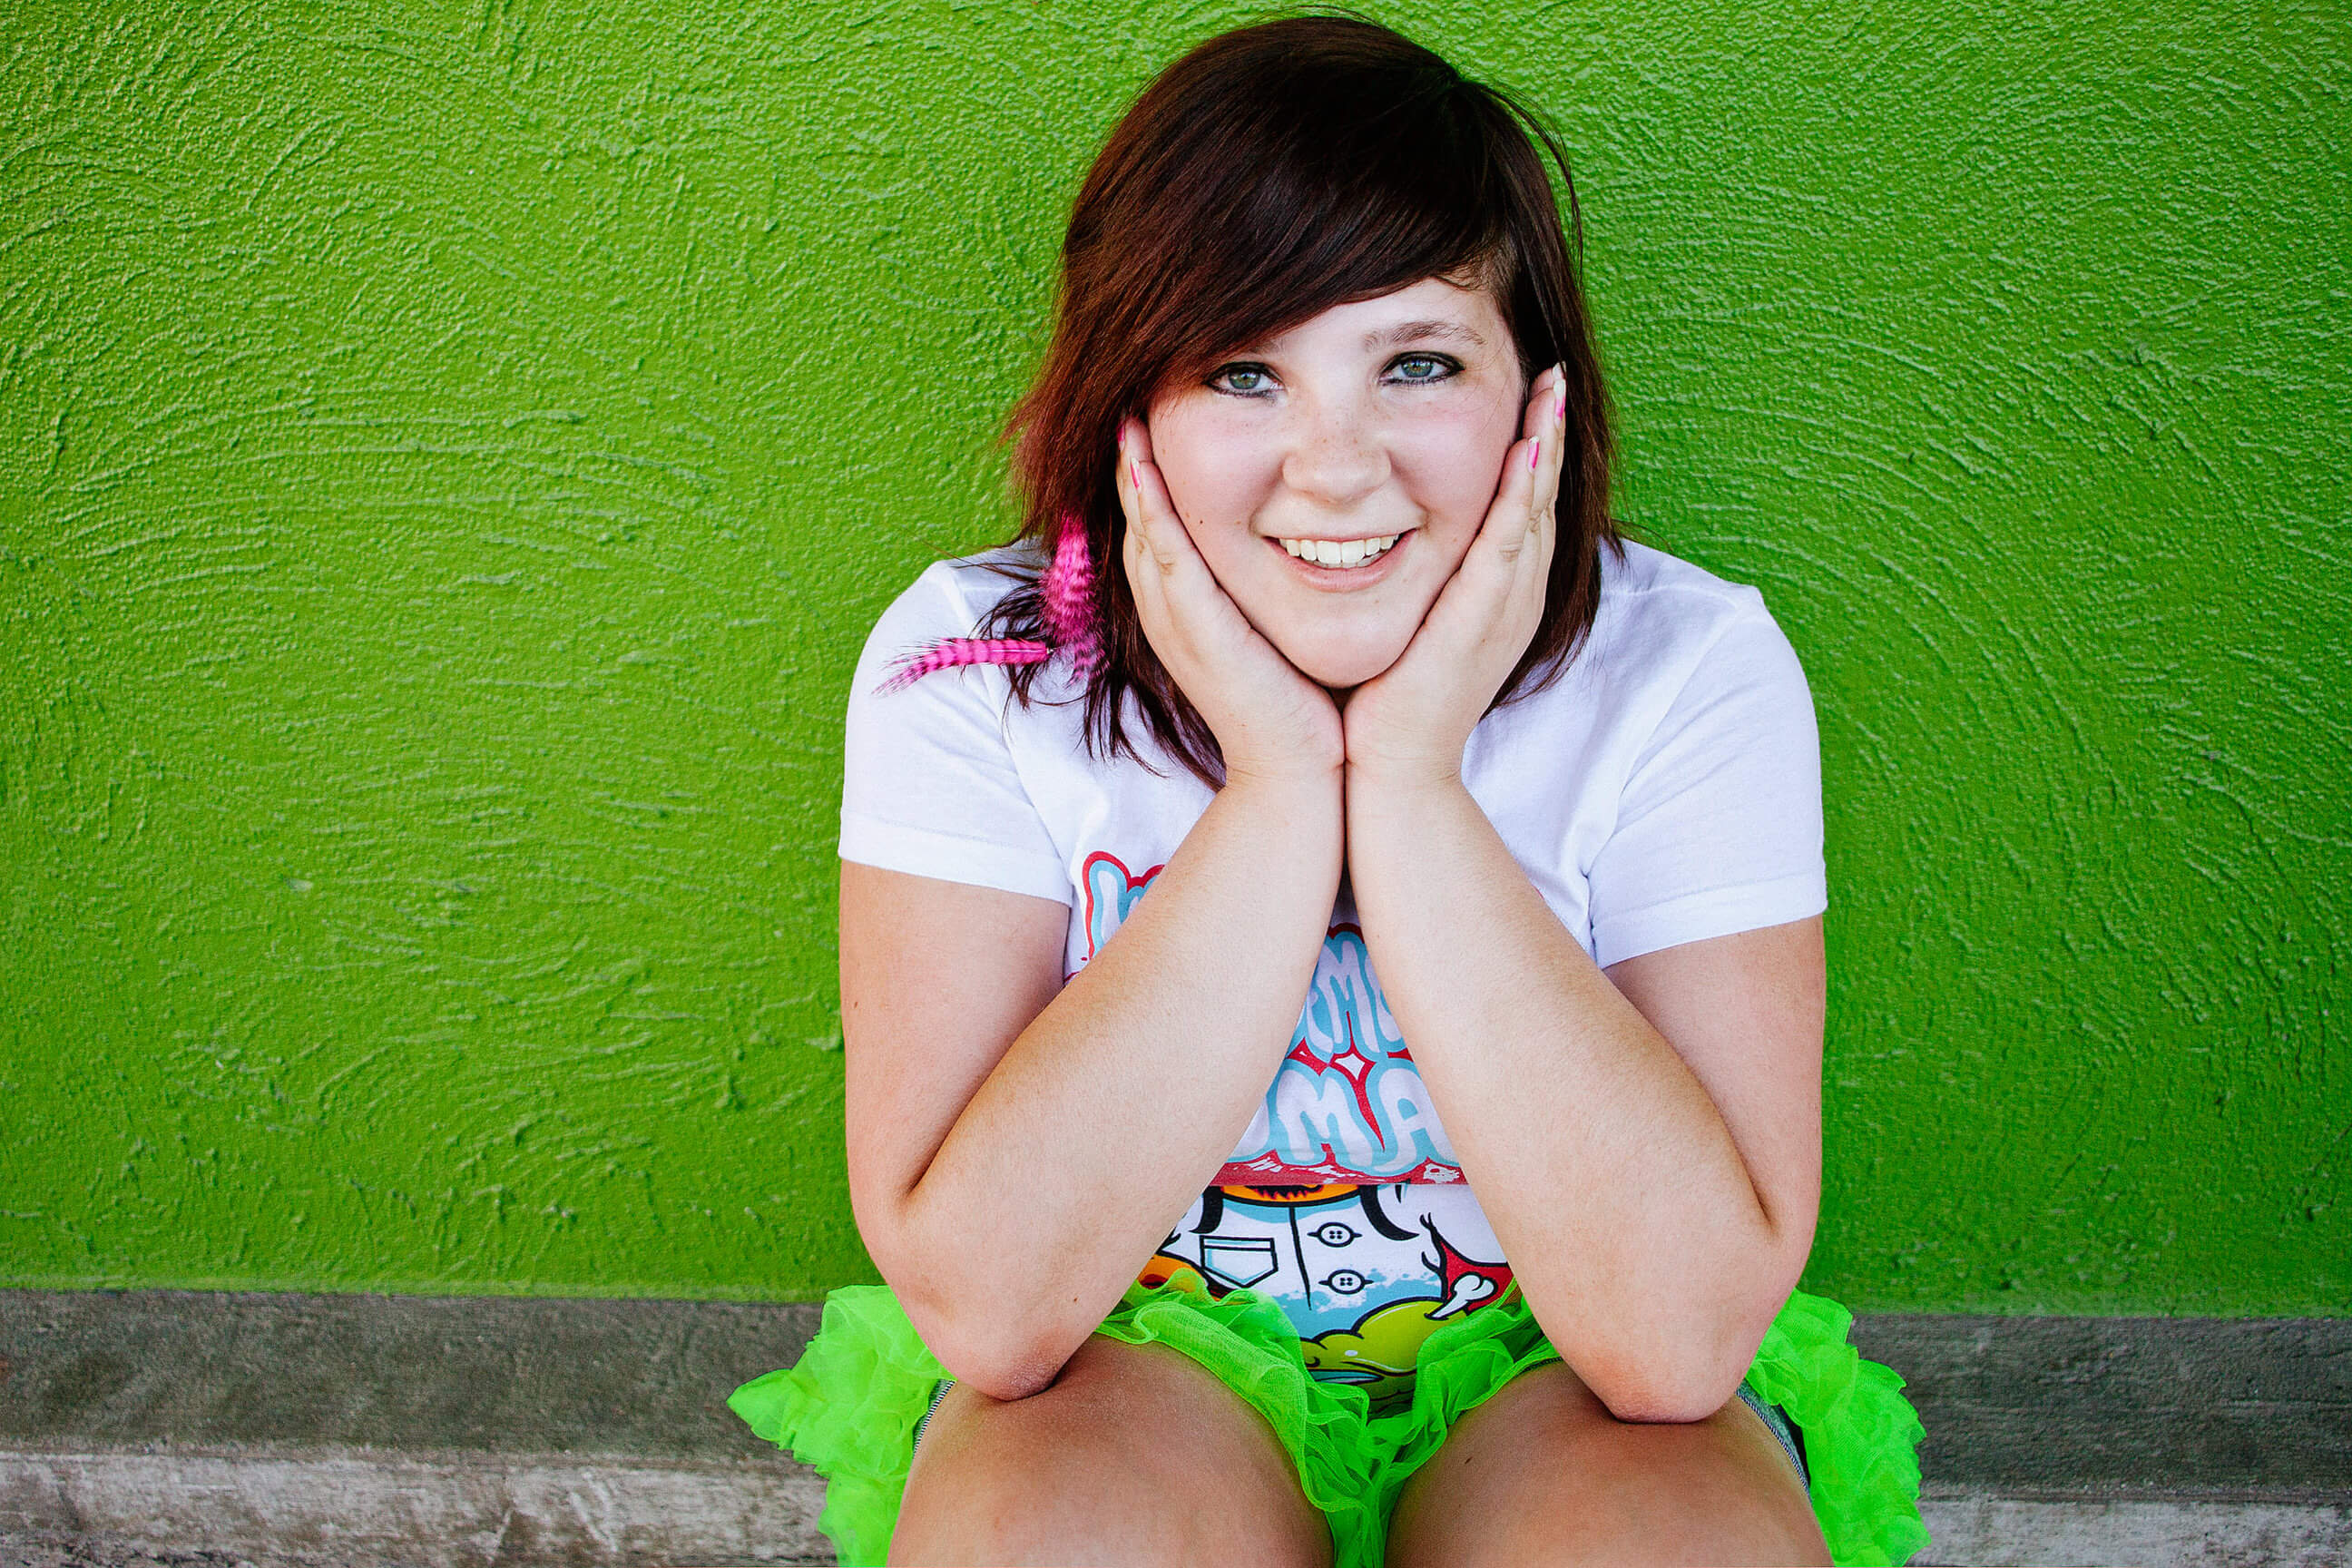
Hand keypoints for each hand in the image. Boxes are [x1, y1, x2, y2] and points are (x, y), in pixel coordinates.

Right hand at [1116, 417, 1345, 784]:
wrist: (1298, 773)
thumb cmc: (1297, 704)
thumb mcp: (1273, 629)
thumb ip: (1268, 586)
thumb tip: (1304, 537)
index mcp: (1186, 607)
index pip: (1159, 523)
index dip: (1152, 472)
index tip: (1160, 417)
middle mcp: (1169, 610)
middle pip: (1139, 517)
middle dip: (1133, 459)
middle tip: (1134, 400)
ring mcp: (1177, 620)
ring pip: (1143, 528)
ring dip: (1132, 470)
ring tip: (1129, 415)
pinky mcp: (1196, 630)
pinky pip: (1167, 558)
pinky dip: (1154, 510)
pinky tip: (1146, 467)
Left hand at [1340, 364, 1567, 788]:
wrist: (1391, 770)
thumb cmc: (1390, 700)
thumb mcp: (1410, 620)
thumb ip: (1413, 577)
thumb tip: (1378, 531)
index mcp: (1498, 591)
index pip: (1522, 504)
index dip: (1529, 448)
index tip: (1526, 391)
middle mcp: (1514, 594)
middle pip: (1541, 495)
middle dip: (1548, 431)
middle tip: (1549, 371)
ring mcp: (1505, 607)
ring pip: (1535, 509)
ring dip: (1545, 446)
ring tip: (1548, 389)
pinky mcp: (1484, 620)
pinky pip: (1511, 544)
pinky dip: (1522, 494)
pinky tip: (1526, 450)